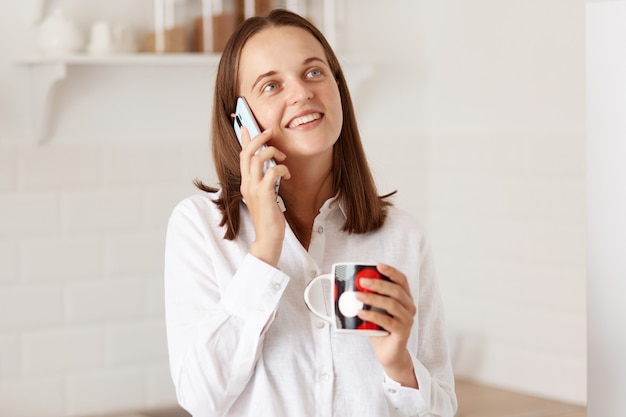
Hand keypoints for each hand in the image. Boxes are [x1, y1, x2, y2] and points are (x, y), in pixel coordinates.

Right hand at [239, 127, 290, 265]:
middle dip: (259, 138)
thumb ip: (264, 181)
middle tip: (270, 132)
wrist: (268, 238)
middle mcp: (247, 184)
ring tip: (283, 159)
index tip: (247, 127)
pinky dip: (282, 168)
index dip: (245, 140)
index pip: (242, 156)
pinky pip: (272, 171)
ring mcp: (254, 189)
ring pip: (258, 158)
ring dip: (273, 152)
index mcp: (245, 183)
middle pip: (247, 153)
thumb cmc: (269, 218)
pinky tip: (288, 176)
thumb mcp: (264, 196)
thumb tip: (270, 168)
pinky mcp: (264, 194)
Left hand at [356, 263, 418, 388]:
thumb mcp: (375, 310)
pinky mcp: (402, 332)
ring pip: (391, 304)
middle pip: (396, 291)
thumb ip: (368, 298)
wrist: (389, 354)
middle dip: (378, 283)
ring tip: (357, 296)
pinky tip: (361, 313)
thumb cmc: (381, 330)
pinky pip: (387, 321)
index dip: (391, 271)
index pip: (402, 280)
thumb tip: (347, 287)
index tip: (378, 265)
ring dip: (372, 298)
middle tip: (361, 281)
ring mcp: (407, 320)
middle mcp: (409, 308)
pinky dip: (372, 315)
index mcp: (405, 299)